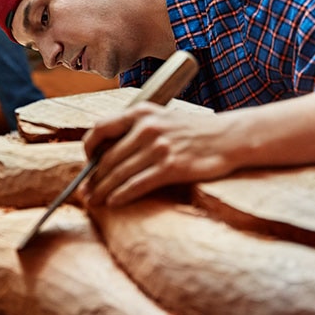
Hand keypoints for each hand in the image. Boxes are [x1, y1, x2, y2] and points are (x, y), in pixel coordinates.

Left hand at [79, 102, 233, 206]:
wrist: (230, 137)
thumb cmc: (193, 131)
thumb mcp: (161, 117)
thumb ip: (135, 129)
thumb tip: (106, 152)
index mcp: (140, 112)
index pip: (100, 128)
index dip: (88, 148)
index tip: (87, 162)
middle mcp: (146, 128)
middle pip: (108, 157)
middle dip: (93, 178)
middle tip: (85, 193)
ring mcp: (158, 148)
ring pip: (119, 173)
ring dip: (103, 190)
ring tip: (95, 202)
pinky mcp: (171, 167)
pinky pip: (137, 184)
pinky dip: (122, 195)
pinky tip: (114, 202)